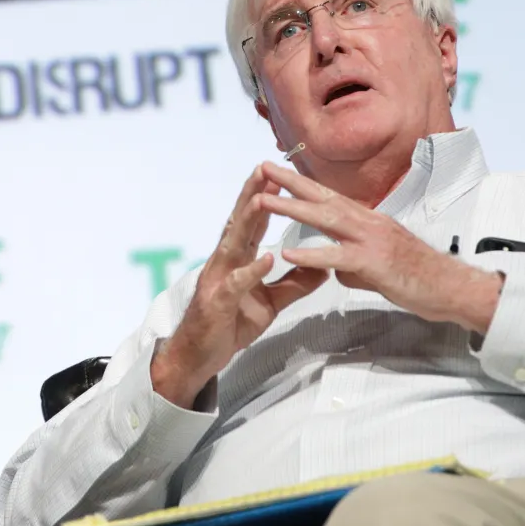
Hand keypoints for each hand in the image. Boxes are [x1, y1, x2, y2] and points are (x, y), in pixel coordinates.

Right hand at [152, 165, 328, 408]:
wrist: (201, 357)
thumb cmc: (231, 324)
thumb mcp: (271, 303)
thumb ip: (294, 284)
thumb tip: (323, 267)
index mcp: (237, 259)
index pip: (252, 223)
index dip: (264, 197)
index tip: (278, 174)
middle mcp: (224, 262)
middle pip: (239, 222)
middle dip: (252, 194)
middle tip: (265, 168)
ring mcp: (218, 279)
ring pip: (233, 244)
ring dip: (247, 220)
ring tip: (262, 198)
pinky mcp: (217, 302)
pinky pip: (236, 283)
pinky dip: (251, 269)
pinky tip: (266, 257)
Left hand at [256, 162, 501, 333]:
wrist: (453, 288)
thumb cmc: (420, 278)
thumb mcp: (379, 266)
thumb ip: (354, 264)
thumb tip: (336, 270)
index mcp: (369, 220)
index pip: (330, 197)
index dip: (303, 184)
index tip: (278, 172)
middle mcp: (369, 222)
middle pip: (323, 197)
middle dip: (290, 183)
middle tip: (262, 168)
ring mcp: (371, 239)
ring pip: (325, 219)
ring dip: (292, 208)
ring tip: (263, 201)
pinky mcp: (374, 262)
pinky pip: (337, 256)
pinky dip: (311, 254)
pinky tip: (287, 253)